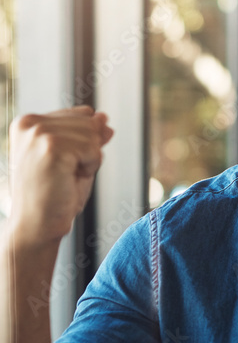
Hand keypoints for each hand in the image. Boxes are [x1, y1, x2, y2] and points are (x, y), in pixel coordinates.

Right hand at [7, 106, 113, 250]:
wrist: (37, 227)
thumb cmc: (54, 196)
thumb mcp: (74, 158)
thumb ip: (88, 136)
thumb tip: (103, 118)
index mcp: (29, 122)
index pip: (81, 115)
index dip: (85, 143)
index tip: (62, 164)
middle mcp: (30, 123)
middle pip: (90, 122)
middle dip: (88, 151)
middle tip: (64, 174)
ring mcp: (39, 133)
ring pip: (93, 135)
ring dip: (89, 160)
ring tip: (65, 177)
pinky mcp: (52, 147)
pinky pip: (93, 149)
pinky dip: (90, 168)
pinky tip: (68, 180)